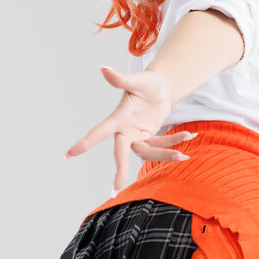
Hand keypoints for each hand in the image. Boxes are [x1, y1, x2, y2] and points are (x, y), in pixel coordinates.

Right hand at [65, 66, 192, 191]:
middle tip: (114, 190)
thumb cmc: (147, 82)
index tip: (68, 155)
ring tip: (185, 154)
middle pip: (121, 153)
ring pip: (149, 152)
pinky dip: (176, 141)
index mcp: (119, 118)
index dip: (85, 143)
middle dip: (120, 171)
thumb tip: (103, 69)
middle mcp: (126, 130)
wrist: (161, 87)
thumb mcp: (138, 81)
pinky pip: (162, 145)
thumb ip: (120, 79)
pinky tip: (190, 135)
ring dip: (166, 153)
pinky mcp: (150, 139)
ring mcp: (138, 137)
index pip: (99, 132)